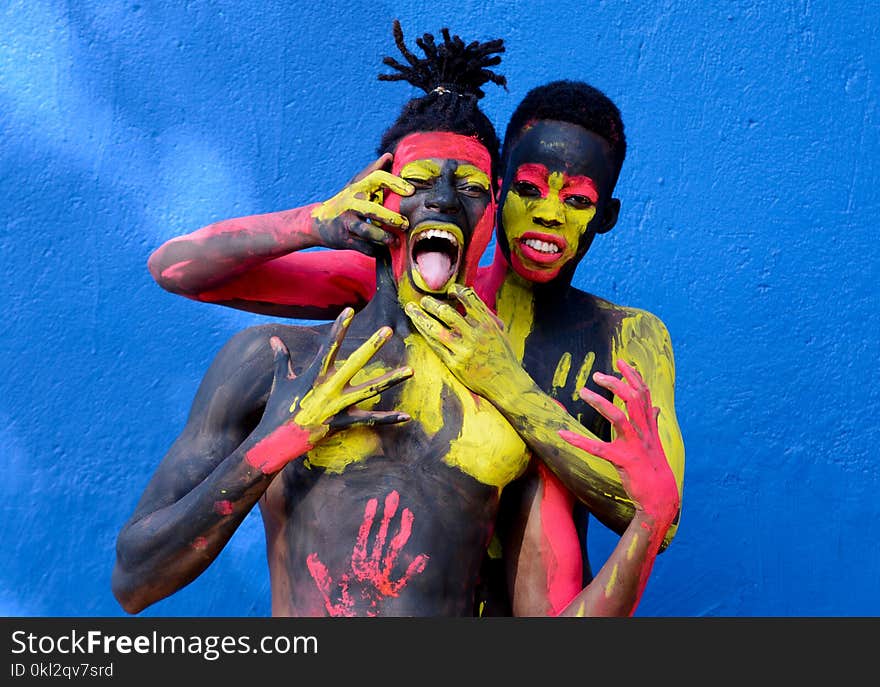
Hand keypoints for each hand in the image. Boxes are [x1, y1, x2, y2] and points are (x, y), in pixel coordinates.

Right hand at [246, 308, 412, 472]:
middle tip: (387, 330)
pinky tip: (407, 416)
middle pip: (355, 363)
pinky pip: (370, 420)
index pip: (330, 345)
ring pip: (370, 390)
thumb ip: (281, 359)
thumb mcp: (280, 381)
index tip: (350, 309)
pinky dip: (388, 419)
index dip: (339, 327)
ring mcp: (338, 406)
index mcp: (315, 375)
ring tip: (410, 371)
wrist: (276, 442)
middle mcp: (329, 388)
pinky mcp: (343, 423)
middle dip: (372, 346)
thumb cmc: (278, 409)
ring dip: (391, 380)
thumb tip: (274, 339)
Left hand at [306, 490, 428, 615]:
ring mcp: (383, 575)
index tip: (373, 501)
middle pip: (382, 535)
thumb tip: (310, 558)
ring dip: (403, 531)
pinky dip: (414, 569)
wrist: (352, 619)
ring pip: (395, 549)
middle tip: (394, 495)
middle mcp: (372, 564)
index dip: (369, 518)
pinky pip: (404, 578)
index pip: (364, 535)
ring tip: (409, 513)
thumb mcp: (327, 587)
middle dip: (388, 515)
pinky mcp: (391, 589)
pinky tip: (422, 557)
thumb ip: (320, 573)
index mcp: (358, 562)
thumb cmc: (340, 604)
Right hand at [310, 154, 413, 255]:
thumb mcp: (356, 185)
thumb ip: (373, 171)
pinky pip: (363, 247)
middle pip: (372, 210)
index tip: (411, 191)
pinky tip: (382, 250)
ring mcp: (346, 222)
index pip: (377, 178)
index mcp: (357, 187)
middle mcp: (350, 203)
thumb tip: (389, 156)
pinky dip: (374, 250)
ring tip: (395, 241)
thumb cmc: (345, 201)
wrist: (318, 222)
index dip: (394, 183)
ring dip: (383, 237)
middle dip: (390, 218)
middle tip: (405, 224)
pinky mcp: (344, 239)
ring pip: (366, 231)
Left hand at [404, 284, 523, 399]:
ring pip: (434, 329)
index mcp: (486, 323)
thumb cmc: (502, 355)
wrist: (506, 383)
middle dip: (431, 303)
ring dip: (420, 317)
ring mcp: (462, 350)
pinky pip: (434, 345)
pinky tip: (419, 327)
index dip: (456, 290)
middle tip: (424, 299)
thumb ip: (484, 314)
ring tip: (411, 309)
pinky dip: (425, 334)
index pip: (468, 298)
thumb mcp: (498, 330)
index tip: (449, 290)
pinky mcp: (453, 363)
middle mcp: (473, 335)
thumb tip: (467, 294)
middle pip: (446, 312)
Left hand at [558, 360, 678, 526]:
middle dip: (615, 383)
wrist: (661, 498)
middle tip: (596, 376)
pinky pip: (597, 448)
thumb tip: (656, 408)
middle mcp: (643, 432)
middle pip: (632, 399)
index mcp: (649, 426)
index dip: (633, 375)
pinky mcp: (623, 461)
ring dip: (600, 402)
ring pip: (618, 417)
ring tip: (583, 392)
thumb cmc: (655, 469)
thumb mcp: (656, 442)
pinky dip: (578, 440)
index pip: (643, 394)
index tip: (621, 361)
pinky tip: (562, 434)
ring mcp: (634, 446)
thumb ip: (653, 422)